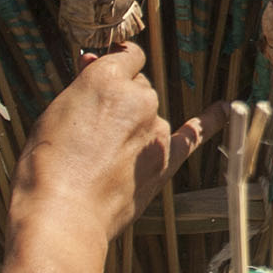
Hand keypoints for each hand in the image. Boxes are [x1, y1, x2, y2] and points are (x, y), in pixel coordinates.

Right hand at [10, 48, 212, 245]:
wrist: (63, 214)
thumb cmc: (47, 165)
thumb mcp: (53, 113)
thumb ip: (81, 89)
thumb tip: (94, 64)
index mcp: (107, 79)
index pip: (125, 58)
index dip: (114, 69)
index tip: (106, 74)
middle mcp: (139, 98)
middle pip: (139, 87)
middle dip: (122, 101)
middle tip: (94, 129)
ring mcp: (156, 130)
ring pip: (151, 115)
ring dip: (136, 126)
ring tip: (104, 156)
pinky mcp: (165, 160)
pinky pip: (193, 136)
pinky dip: (211, 121)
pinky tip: (225, 109)